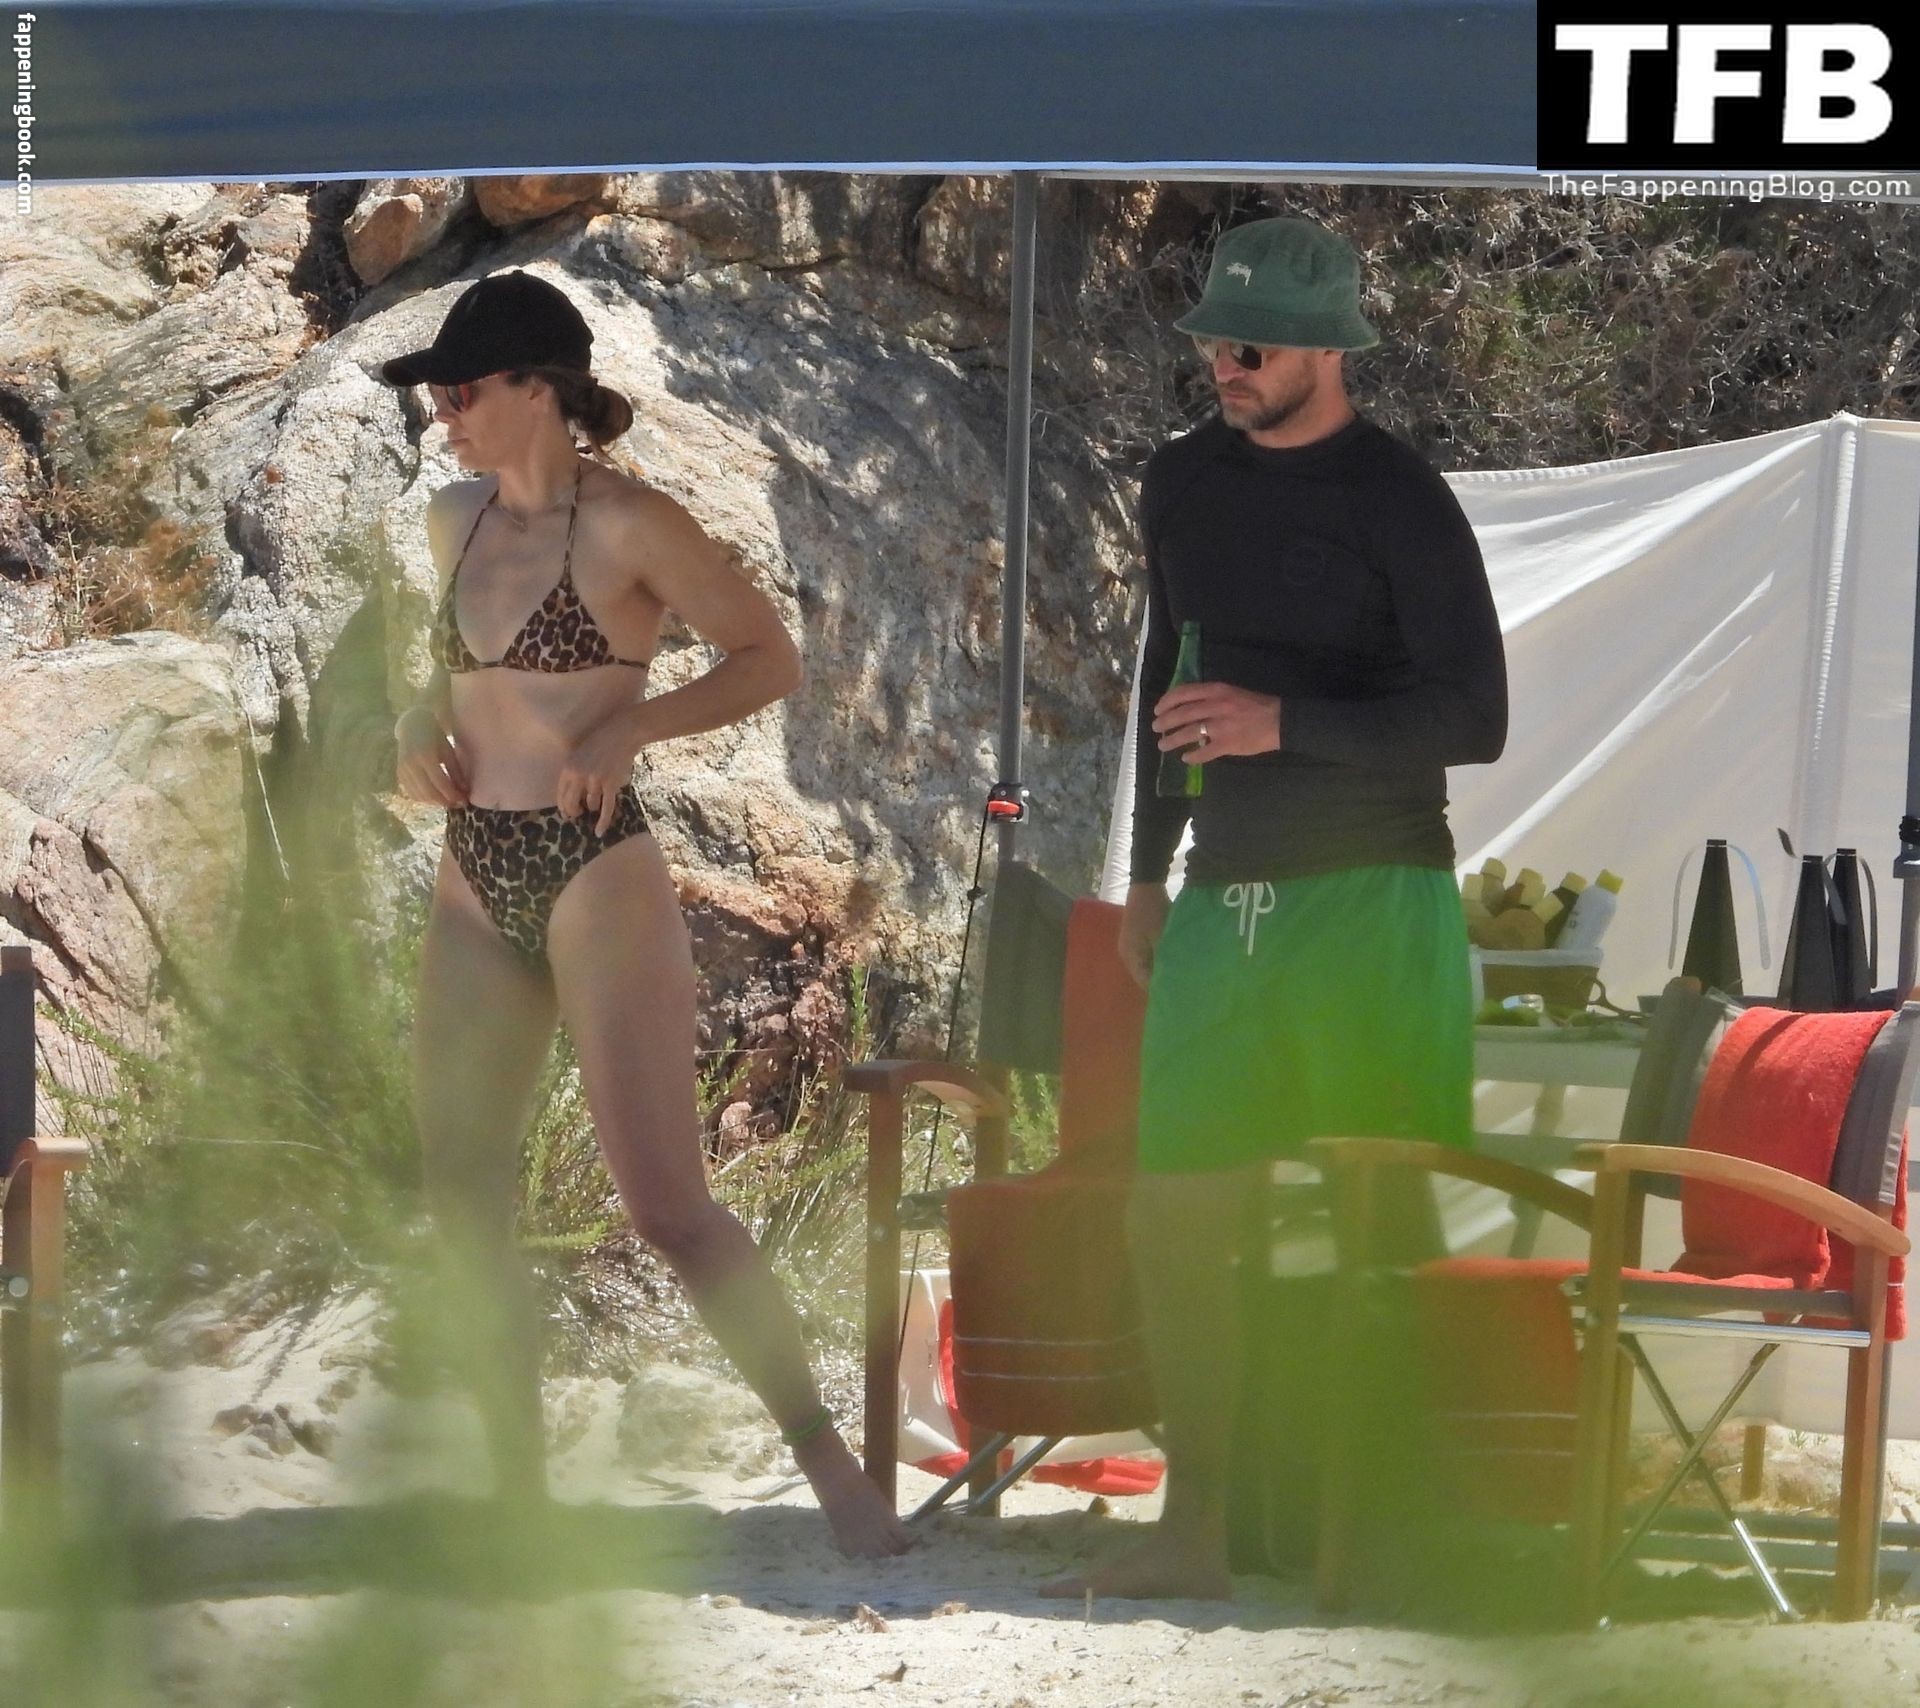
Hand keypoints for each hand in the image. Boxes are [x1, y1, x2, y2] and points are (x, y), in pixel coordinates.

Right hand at [394, 708, 468, 807]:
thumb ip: (455, 771)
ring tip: (449, 802)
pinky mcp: (400, 774)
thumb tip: (465, 791)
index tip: (464, 801)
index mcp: (425, 756)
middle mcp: (411, 764)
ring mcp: (403, 770)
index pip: (439, 782)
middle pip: (428, 792)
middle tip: (458, 804)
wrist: (413, 726)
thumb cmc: (436, 737)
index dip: (452, 795)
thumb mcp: (448, 750)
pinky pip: (412, 793)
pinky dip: (425, 799)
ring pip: (419, 795)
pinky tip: (436, 799)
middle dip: (444, 801)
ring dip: (435, 803)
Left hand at [556, 710, 644, 834]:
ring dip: (591, 808)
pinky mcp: (611, 784)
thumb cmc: (602, 739)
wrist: (623, 731)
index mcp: (568, 767)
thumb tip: (573, 789)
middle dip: (573, 812)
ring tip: (594, 806)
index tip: (566, 812)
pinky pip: (606, 807)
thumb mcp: (580, 752)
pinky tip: (599, 832)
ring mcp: (595, 780)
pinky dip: (603, 821)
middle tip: (577, 815)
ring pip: (590, 804)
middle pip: (570, 803)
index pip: (560, 794)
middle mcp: (579, 775)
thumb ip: (574, 769)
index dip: (563, 806)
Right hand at [1119, 883, 1171, 989]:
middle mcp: (1127, 955)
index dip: (1161, 990)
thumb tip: (1175, 979)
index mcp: (1130, 957)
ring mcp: (1131, 946)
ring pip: (1147, 965)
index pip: (1145, 982)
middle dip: (1162, 980)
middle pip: (1144, 975)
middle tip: (1183, 987)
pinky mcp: (1137, 939)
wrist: (1146, 884)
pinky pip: (1148, 956)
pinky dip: (1159, 959)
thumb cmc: (1153, 912)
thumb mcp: (1162, 936)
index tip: (1179, 995)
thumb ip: (1166, 959)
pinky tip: (1173, 961)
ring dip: (1161, 970)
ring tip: (1180, 976)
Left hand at [1153, 681, 1281, 762]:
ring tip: (1163, 745)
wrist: (1280, 720)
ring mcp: (1221, 726)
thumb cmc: (1256, 705)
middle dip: (1165, 721)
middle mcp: (1216, 706)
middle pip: (1183, 713)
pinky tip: (1186, 758)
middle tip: (1156, 728)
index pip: (1184, 693)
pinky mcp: (1228, 744)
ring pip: (1189, 732)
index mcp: (1217, 691)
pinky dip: (1193, 756)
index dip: (1167, 701)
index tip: (1158, 709)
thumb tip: (1186, 706)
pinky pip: (1205, 752)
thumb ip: (1210, 697)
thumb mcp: (1232, 692)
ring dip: (1172, 739)